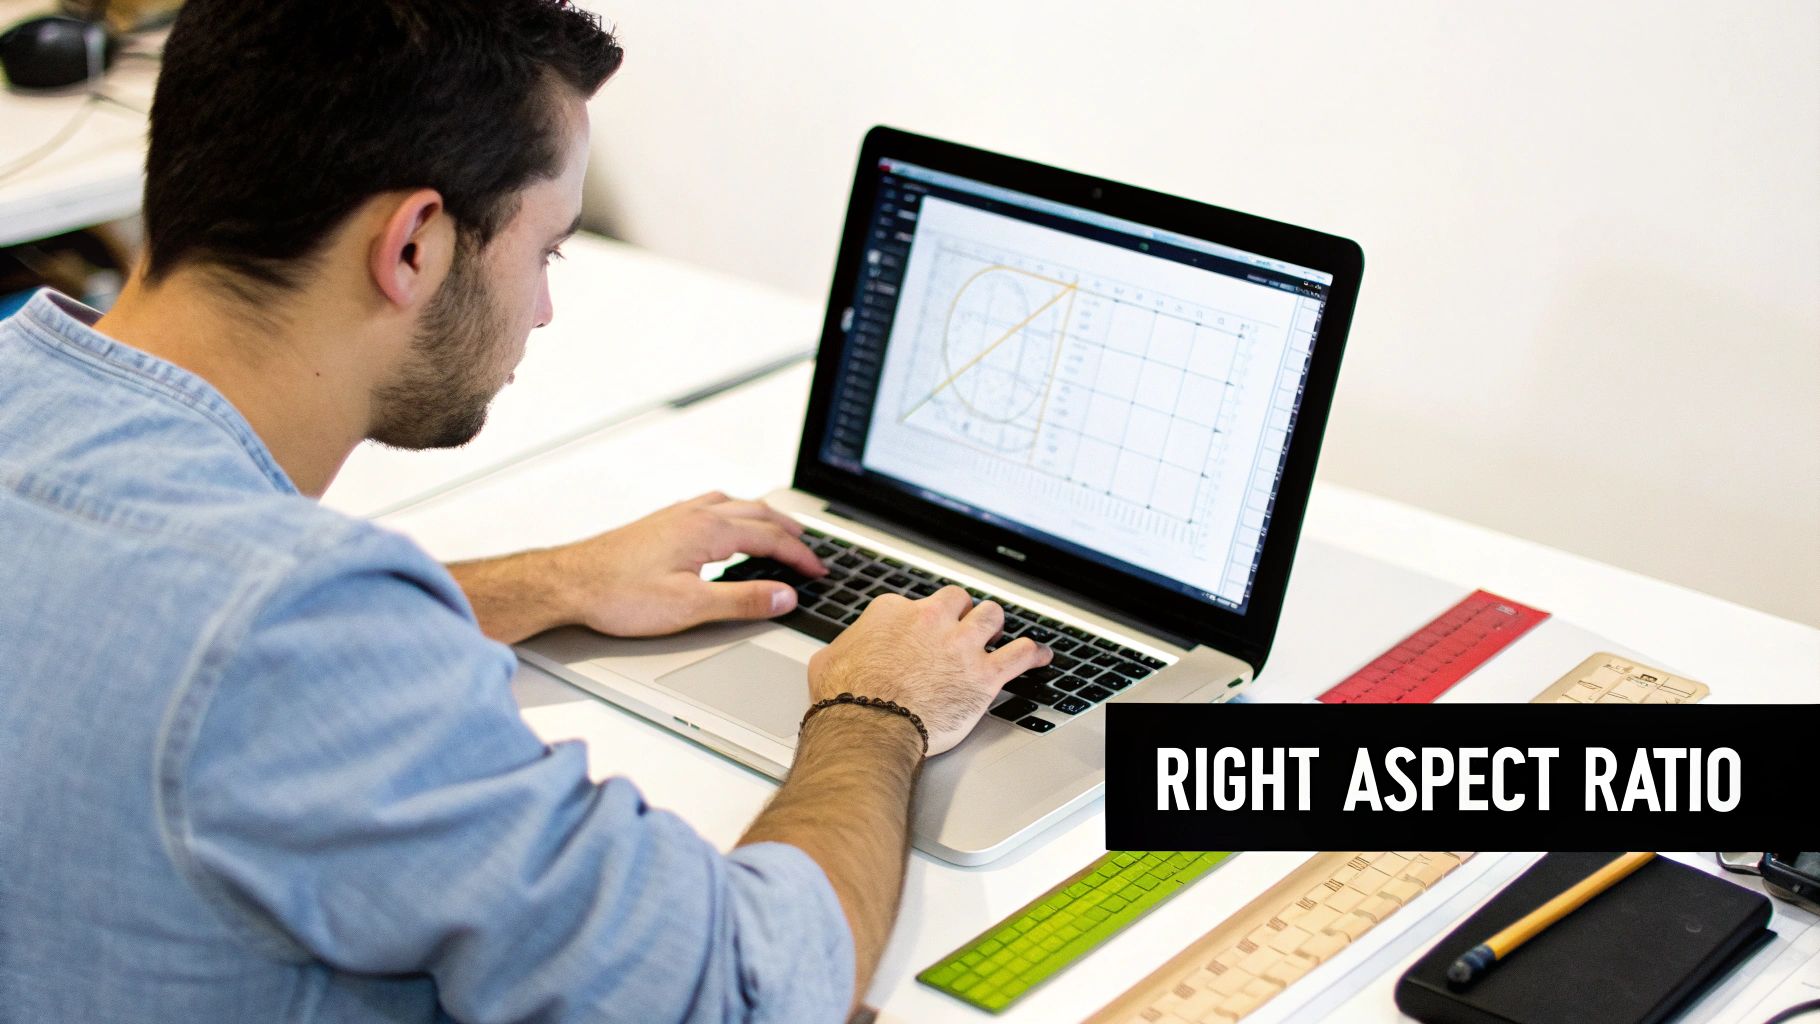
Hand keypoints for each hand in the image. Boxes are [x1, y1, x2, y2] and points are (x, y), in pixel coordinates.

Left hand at [551, 491, 826, 636]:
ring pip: (734, 504)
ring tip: (779, 530)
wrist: (569, 582)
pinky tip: (726, 525)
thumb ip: (742, 600)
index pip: (770, 539)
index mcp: (708, 530)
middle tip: (810, 550)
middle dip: (789, 532)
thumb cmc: (619, 594)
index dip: (800, 557)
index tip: (818, 571)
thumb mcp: (690, 607)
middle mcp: (694, 515)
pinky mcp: (661, 523)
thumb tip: (784, 596)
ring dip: (763, 517)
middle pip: (757, 513)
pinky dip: (734, 513)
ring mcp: (676, 515)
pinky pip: (711, 506)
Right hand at [807, 586, 1051, 755]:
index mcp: (894, 611)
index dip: (922, 622)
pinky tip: (1039, 655)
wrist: (867, 728)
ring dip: (994, 625)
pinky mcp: (983, 674)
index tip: (923, 635)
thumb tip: (844, 651)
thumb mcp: (829, 660)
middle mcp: (930, 620)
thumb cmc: (847, 700)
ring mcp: (960, 645)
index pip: (917, 604)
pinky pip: (1021, 654)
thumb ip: (846, 647)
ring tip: (996, 635)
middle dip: (962, 613)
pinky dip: (1033, 654)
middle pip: (958, 601)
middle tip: (962, 628)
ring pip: (992, 616)